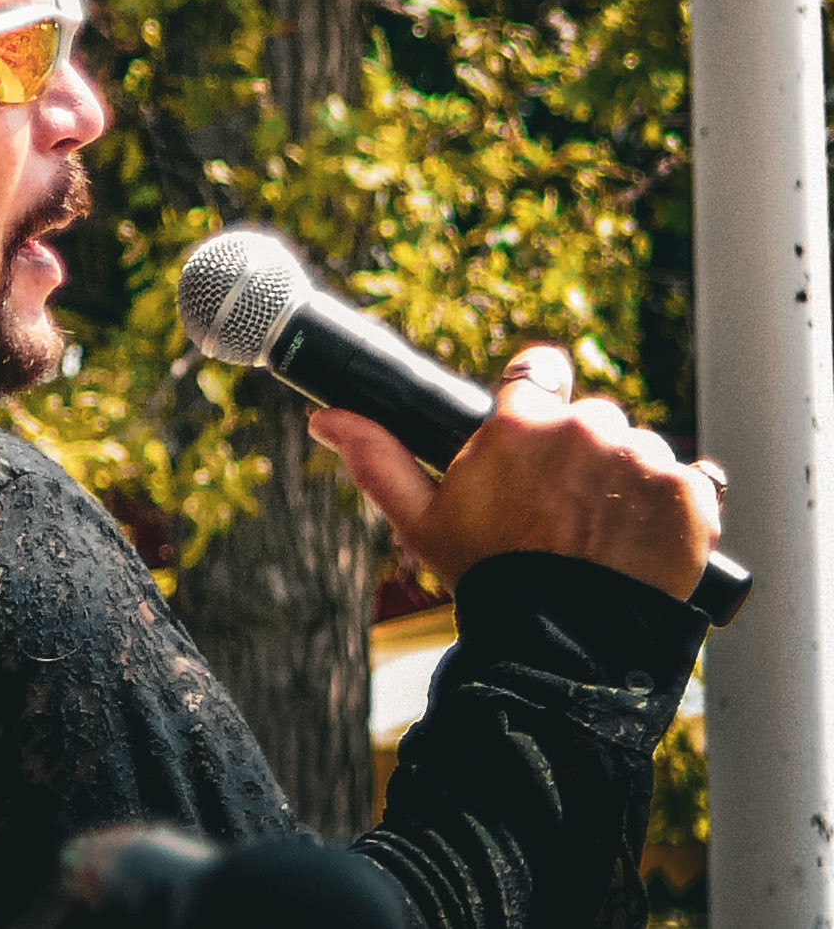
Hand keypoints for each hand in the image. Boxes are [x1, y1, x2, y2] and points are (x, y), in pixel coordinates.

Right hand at [308, 345, 722, 600]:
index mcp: (520, 422)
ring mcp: (643, 460)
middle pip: (589, 417)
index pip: (538, 367)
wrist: (562, 649)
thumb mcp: (421, 519)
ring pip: (637, 450)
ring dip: (624, 481)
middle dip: (578, 453)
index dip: (536, 398)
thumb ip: (376, 458)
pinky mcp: (692, 495)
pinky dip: (671, 509)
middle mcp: (586, 427)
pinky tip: (641, 542)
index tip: (536, 433)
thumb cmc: (487, 579)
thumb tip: (325, 416)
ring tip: (601, 535)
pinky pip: (690, 481)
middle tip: (560, 509)